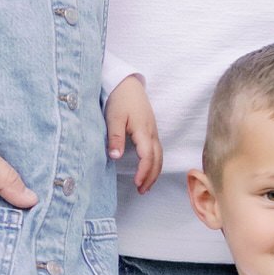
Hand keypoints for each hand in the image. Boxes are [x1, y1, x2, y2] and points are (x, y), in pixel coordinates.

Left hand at [106, 75, 162, 192]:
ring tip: (146, 186)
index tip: (137, 184)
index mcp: (143, 131)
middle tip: (142, 191)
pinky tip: (148, 169)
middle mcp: (152, 133)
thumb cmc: (120, 99)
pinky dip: (155, 163)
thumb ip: (115, 137)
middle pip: (158, 159)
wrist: (127, 84)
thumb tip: (115, 157)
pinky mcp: (151, 130)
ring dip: (154, 172)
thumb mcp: (114, 118)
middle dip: (151, 177)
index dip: (144, 172)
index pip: (148, 157)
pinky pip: (157, 151)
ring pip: (160, 156)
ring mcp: (153, 131)